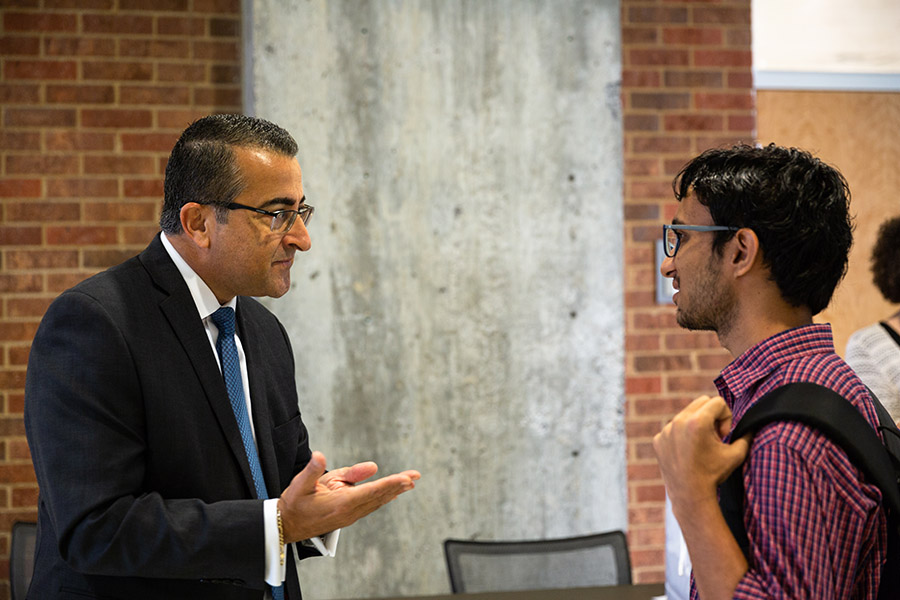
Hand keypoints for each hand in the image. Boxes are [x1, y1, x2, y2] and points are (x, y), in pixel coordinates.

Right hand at [277, 451, 419, 541]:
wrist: (285, 526)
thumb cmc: (293, 504)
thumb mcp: (301, 484)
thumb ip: (314, 469)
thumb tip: (321, 455)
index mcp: (341, 503)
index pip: (371, 491)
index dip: (390, 484)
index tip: (407, 478)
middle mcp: (349, 512)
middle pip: (379, 496)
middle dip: (398, 485)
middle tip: (415, 476)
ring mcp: (349, 516)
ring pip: (376, 501)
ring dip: (393, 491)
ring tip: (409, 482)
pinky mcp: (347, 516)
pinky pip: (370, 505)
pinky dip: (383, 497)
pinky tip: (391, 494)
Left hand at [653, 395, 749, 509]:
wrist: (690, 495)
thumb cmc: (713, 474)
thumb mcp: (736, 454)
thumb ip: (746, 436)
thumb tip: (752, 426)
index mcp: (697, 421)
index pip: (717, 402)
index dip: (726, 417)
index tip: (723, 435)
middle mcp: (678, 421)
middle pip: (701, 402)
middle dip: (712, 416)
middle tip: (714, 437)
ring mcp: (665, 430)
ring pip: (686, 414)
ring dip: (696, 424)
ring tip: (701, 446)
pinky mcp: (658, 439)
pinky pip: (673, 428)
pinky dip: (682, 435)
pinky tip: (687, 453)